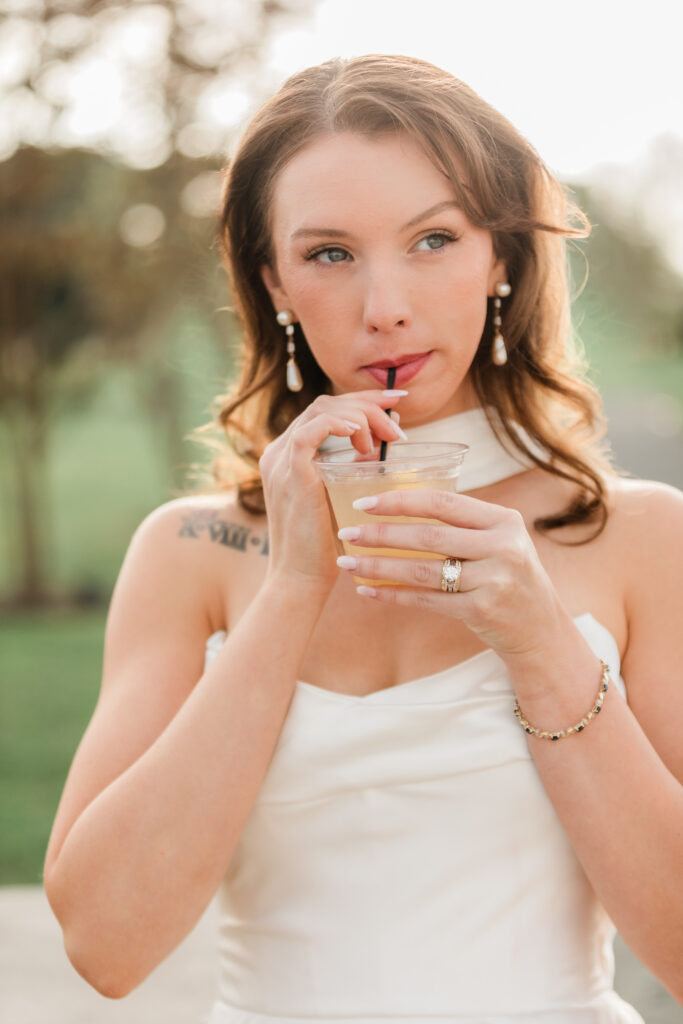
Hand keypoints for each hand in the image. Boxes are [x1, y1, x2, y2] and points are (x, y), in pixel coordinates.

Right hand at [259, 390, 407, 593]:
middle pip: (325, 404)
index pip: (326, 410)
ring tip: (388, 437)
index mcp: (290, 455)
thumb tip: (383, 447)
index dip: (362, 400)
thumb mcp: (341, 497)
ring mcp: (281, 462)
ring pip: (321, 411)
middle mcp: (280, 452)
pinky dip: (338, 425)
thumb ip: (354, 470)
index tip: (394, 402)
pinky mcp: (289, 476)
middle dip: (367, 402)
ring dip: (361, 415)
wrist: (299, 580)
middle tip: (399, 414)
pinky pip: (309, 433)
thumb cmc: (325, 546)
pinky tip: (361, 435)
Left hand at [335, 487, 570, 660]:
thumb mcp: (498, 541)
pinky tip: (368, 591)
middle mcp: (502, 546)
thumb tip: (396, 506)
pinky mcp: (483, 610)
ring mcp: (495, 580)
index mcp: (503, 520)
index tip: (363, 502)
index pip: (443, 501)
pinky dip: (394, 595)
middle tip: (346, 533)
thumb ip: (462, 524)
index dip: (400, 500)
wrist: (540, 629)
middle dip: (381, 534)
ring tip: (348, 563)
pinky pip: (427, 600)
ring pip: (423, 569)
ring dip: (379, 566)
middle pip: (428, 536)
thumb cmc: (507, 577)